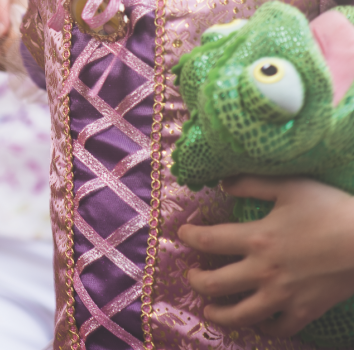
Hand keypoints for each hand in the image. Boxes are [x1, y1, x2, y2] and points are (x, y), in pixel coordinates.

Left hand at [179, 175, 353, 336]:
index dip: (190, 237)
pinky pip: (279, 328)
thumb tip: (221, 183)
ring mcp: (284, 296)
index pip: (209, 240)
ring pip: (242, 315)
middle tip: (191, 276)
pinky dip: (265, 328)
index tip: (182, 234)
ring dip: (220, 314)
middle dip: (197, 281)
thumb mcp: (289, 187)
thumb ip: (251, 184)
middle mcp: (264, 271)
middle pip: (216, 284)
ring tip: (210, 312)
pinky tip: (258, 324)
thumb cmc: (330, 210)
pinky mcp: (306, 311)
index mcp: (256, 238)